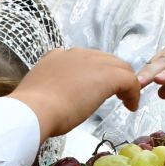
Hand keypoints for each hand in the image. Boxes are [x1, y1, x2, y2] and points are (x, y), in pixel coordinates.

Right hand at [9, 47, 138, 137]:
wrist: (33, 111)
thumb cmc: (32, 110)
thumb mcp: (40, 92)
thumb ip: (50, 88)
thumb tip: (54, 97)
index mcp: (58, 56)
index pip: (84, 59)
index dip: (94, 73)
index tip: (95, 88)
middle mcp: (76, 54)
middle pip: (105, 60)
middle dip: (113, 76)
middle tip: (117, 94)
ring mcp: (92, 62)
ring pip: (119, 67)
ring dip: (125, 83)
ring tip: (127, 100)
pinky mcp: (106, 76)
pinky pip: (129, 80)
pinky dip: (133, 93)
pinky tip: (131, 106)